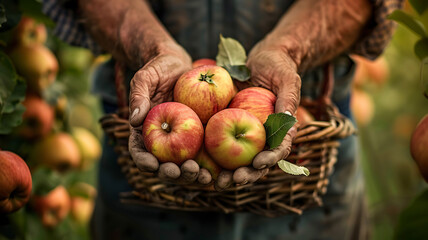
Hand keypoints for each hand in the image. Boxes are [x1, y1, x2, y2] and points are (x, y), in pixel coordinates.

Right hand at [128, 42, 206, 183]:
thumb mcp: (145, 77)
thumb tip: (134, 121)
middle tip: (184, 172)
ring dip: (193, 176)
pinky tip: (219, 171)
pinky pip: (205, 155)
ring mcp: (182, 141)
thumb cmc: (159, 68)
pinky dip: (210, 166)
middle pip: (164, 165)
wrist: (182, 65)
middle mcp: (162, 140)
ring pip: (185, 166)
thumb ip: (138, 97)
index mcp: (144, 131)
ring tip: (204, 177)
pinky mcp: (200, 137)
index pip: (139, 151)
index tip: (154, 165)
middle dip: (173, 174)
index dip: (144, 162)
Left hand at [215, 37, 300, 189]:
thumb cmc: (277, 66)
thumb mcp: (287, 79)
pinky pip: (219, 143)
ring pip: (236, 160)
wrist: (258, 59)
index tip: (258, 162)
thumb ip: (288, 99)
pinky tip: (199, 163)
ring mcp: (244, 133)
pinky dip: (211, 156)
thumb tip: (288, 121)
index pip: (278, 150)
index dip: (270, 159)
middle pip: (256, 162)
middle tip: (233, 180)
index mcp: (279, 130)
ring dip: (227, 173)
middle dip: (246, 175)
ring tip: (215, 182)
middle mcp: (262, 136)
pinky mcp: (226, 126)